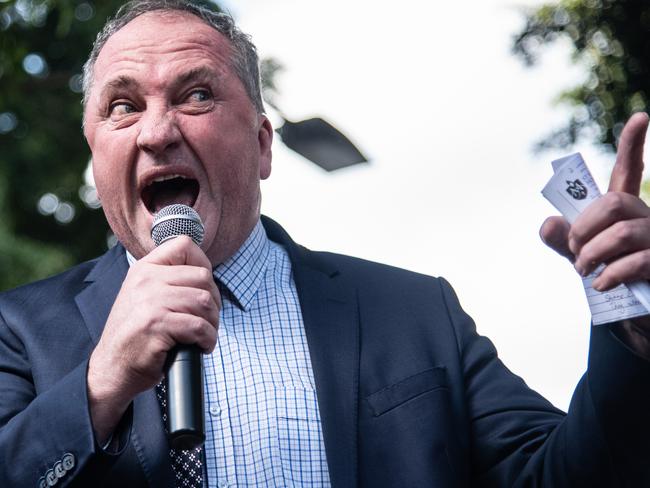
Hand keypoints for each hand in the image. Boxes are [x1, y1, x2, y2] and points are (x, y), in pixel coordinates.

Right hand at [87, 236, 219, 441]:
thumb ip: (168, 280)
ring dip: (212, 323)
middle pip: (203, 277)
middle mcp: (146, 280)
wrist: (112, 369)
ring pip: (204, 302)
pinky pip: (199, 326)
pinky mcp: (156, 324)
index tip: (203, 289)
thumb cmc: (136, 335)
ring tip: (204, 335)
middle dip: (213, 301)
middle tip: (207, 320)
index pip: (184, 245)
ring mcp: (150, 301)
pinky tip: (200, 347)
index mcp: (144, 269)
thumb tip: (206, 274)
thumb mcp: (144, 296)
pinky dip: (208, 339)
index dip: (203, 264)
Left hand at [540, 113, 649, 356]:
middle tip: (574, 250)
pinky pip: (636, 261)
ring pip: (622, 231)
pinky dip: (610, 273)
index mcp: (625, 209)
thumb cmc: (607, 272)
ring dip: (592, 253)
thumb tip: (548, 223)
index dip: (632, 144)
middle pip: (614, 202)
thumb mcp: (580, 254)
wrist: (633, 309)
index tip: (640, 116)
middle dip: (583, 226)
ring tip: (584, 270)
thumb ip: (562, 239)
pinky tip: (601, 283)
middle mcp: (646, 217)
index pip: (628, 171)